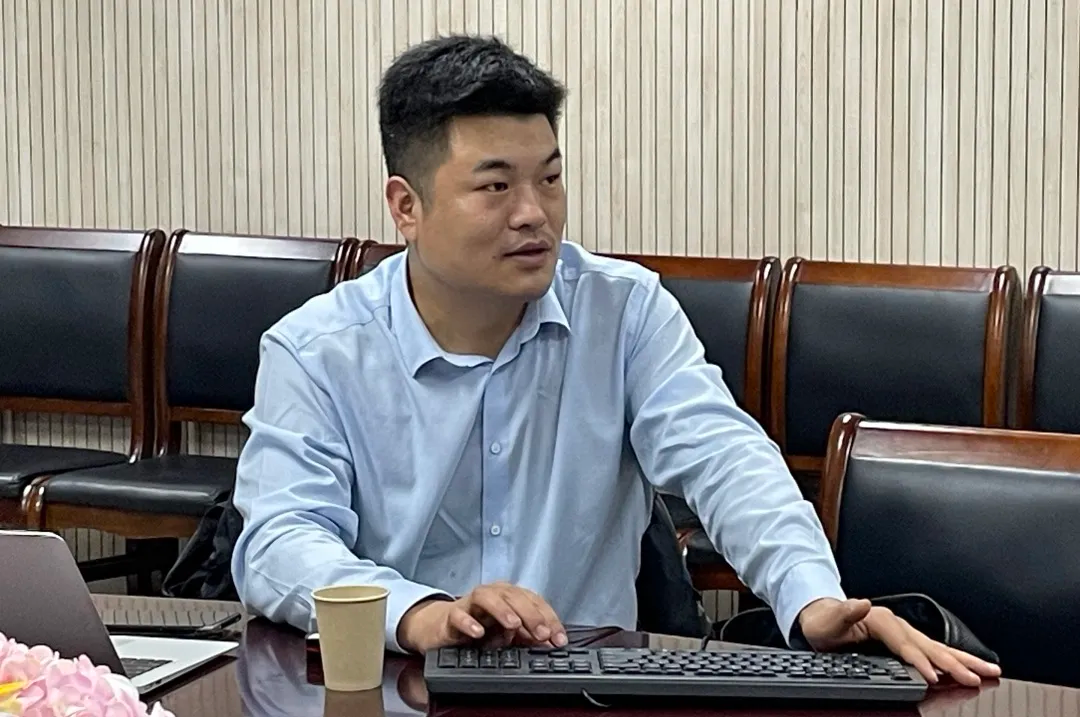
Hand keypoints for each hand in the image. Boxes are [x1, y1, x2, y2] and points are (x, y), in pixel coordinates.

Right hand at [397, 582, 566, 653]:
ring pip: (487, 597)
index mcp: (509, 596)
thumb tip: (551, 643)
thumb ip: (528, 636)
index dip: (549, 618)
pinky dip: (469, 622)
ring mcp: (471, 603)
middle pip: (513, 596)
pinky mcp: (452, 615)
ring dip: (502, 610)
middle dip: (530, 614)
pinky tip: (478, 633)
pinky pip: (459, 615)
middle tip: (541, 634)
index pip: (533, 600)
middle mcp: (493, 594)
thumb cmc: (479, 626)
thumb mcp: (507, 633)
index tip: (558, 638)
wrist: (442, 628)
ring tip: (514, 626)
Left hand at [797, 598, 1001, 686]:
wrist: (823, 618)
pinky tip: (970, 669)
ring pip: (939, 649)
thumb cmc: (826, 624)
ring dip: (964, 661)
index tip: (933, 676)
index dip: (919, 661)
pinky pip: (935, 652)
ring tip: (990, 671)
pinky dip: (955, 660)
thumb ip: (845, 612)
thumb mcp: (829, 620)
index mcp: (882, 620)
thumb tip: (862, 603)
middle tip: (976, 678)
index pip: (905, 645)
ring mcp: (905, 633)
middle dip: (954, 664)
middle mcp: (898, 625)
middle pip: (930, 647)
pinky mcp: (908, 642)